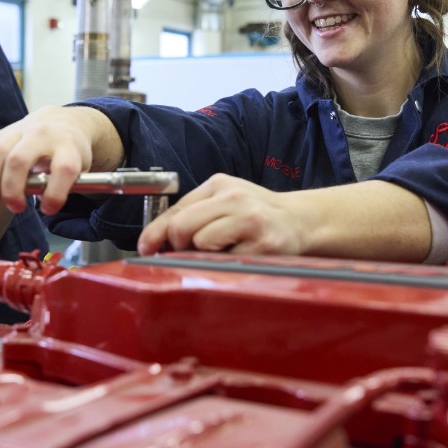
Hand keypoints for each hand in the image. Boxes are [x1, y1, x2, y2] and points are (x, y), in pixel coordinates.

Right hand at [0, 106, 115, 214]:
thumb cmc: (70, 153)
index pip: (62, 167)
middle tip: (16, 208)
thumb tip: (41, 202)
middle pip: (19, 159)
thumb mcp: (79, 170)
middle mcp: (42, 135)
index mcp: (68, 145)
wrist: (65, 123)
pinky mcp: (2, 133)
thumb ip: (64, 186)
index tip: (48, 209)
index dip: (55, 192)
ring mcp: (19, 131)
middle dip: (12, 189)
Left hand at [137, 173, 305, 255]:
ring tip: (225, 249)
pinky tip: (241, 254)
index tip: (146, 248)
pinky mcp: (262, 244)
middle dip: (180, 244)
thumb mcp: (225, 201)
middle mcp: (234, 197)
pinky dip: (227, 263)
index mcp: (219, 184)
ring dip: (206, 253)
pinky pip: (225, 260)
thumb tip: (158, 241)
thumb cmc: (258, 214)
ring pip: (201, 242)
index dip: (156, 232)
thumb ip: (194, 214)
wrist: (301, 221)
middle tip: (193, 250)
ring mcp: (249, 220)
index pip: (176, 209)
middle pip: (182, 226)